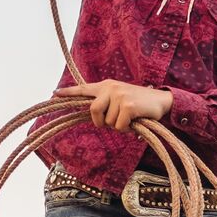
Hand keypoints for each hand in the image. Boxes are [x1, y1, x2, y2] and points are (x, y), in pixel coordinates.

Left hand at [54, 80, 172, 131]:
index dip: (68, 92)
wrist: (162, 100)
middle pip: (93, 111)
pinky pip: (119, 126)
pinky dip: (127, 129)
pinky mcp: (128, 105)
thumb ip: (106, 104)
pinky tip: (135, 121)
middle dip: (102, 122)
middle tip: (115, 123)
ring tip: (130, 119)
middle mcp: (110, 88)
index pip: (83, 88)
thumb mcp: (120, 99)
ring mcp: (119, 95)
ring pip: (108, 122)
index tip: (54, 94)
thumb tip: (94, 117)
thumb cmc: (140, 104)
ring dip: (119, 126)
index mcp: (106, 86)